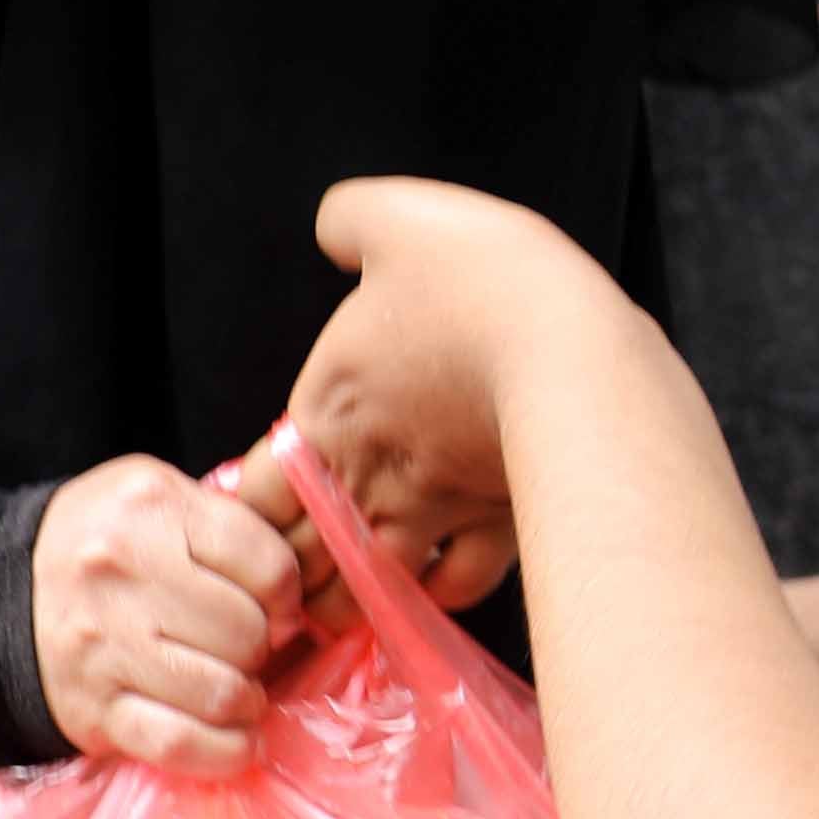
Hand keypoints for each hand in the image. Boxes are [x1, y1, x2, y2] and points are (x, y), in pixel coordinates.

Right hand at [32, 452, 306, 774]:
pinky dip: (226, 752)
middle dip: (261, 646)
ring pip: (223, 692)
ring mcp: (104, 647)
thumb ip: (225, 524)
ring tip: (237, 689)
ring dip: (246, 700)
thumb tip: (298, 592)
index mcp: (151, 509)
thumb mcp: (156, 498)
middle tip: (245, 646)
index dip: (288, 593)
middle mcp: (122, 574)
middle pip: (248, 633)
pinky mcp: (93, 710)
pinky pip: (182, 744)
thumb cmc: (102, 542)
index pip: (266, 564)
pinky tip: (237, 740)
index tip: (276, 604)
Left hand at [281, 177, 633, 616]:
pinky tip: (437, 581)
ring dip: (350, 599)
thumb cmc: (476, 281)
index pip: (253, 494)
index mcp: (325, 410)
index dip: (250, 513)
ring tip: (347, 601)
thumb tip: (337, 231)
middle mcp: (366, 476)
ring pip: (365, 588)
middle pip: (299, 558)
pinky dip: (439, 592)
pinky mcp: (496, 527)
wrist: (568, 346)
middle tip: (294, 575)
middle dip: (291, 571)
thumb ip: (349, 222)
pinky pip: (454, 586)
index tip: (263, 512)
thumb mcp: (393, 217)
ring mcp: (431, 511)